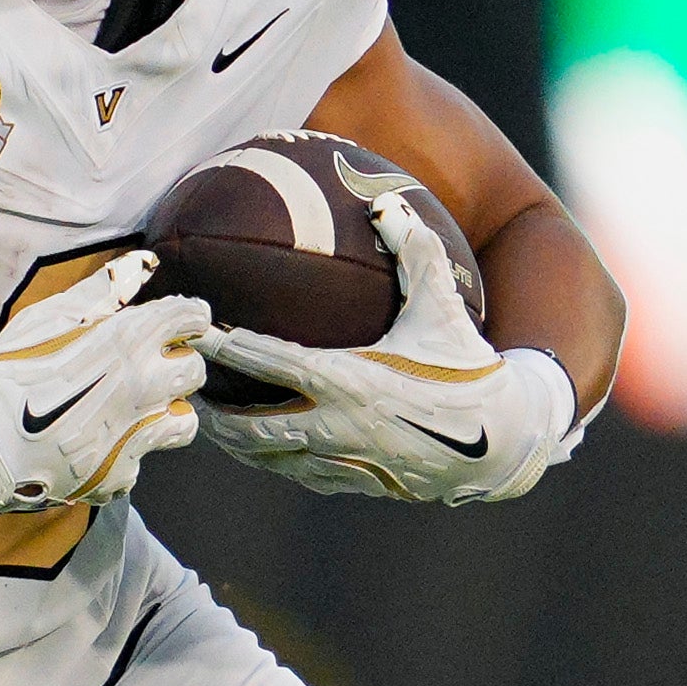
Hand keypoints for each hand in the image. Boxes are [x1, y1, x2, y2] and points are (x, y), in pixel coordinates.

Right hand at [0, 250, 210, 558]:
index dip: (187, 315)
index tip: (179, 318)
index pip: (190, 317)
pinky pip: (140, 460)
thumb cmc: (5, 373)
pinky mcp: (118, 475)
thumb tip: (141, 265)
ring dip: (164, 411)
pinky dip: (124, 452)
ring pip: (181, 421)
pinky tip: (94, 444)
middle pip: (194, 370)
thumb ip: (100, 291)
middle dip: (177, 362)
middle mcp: (143, 388)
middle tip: (147, 364)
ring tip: (132, 409)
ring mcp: (134, 436)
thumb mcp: (45, 317)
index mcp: (128, 341)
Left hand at [193, 183, 574, 507]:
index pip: (273, 363)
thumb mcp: (443, 306)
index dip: (230, 349)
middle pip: (253, 427)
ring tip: (206, 424)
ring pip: (269, 459)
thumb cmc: (468, 367)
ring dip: (234, 443)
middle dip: (214, 413)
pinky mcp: (354, 483)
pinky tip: (257, 449)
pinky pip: (297, 475)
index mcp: (351, 380)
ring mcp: (343, 462)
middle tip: (185, 392)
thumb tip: (385, 202)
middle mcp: (338, 427)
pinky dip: (270, 461)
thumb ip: (415, 251)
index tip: (198, 333)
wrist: (502, 442)